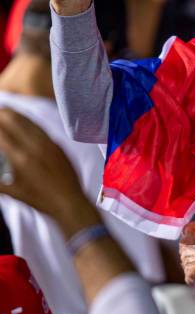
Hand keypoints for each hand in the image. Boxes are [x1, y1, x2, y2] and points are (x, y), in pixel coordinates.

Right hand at [0, 109, 91, 231]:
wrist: (70, 202)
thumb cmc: (40, 201)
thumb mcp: (13, 192)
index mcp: (21, 159)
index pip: (1, 133)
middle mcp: (34, 147)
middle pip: (14, 121)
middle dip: (2, 114)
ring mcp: (48, 144)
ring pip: (29, 121)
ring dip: (15, 114)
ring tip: (5, 111)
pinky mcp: (58, 145)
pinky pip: (41, 128)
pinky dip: (29, 122)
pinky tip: (25, 120)